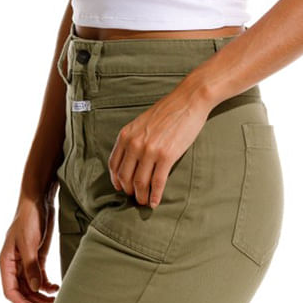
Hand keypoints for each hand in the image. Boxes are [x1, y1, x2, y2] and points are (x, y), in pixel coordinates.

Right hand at [0, 193, 60, 302]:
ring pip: (32, 287)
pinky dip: (47, 285)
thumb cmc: (28, 218)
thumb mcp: (29, 242)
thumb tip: (36, 289)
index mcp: (6, 262)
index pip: (10, 290)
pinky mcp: (36, 257)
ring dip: (42, 296)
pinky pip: (40, 277)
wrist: (38, 200)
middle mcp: (14, 265)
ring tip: (55, 301)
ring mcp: (26, 262)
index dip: (21, 302)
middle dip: (35, 301)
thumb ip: (31, 266)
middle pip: (22, 291)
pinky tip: (56, 287)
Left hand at [108, 88, 210, 208]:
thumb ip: (134, 138)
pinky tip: (155, 202)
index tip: (122, 188)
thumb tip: (132, 160)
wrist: (188, 100)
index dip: (117, 181)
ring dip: (141, 197)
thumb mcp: (142, 122)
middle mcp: (135, 143)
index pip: (114, 164)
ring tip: (145, 202)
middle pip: (125, 177)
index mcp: (126, 134)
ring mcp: (150, 150)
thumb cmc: (168, 110)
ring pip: (140, 183)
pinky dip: (155, 196)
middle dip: (129, 191)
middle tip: (135, 197)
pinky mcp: (167, 155)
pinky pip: (157, 182)